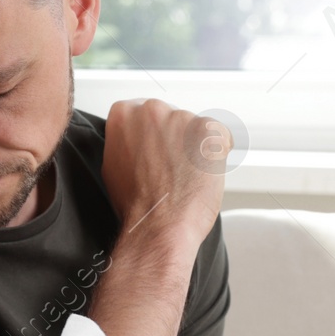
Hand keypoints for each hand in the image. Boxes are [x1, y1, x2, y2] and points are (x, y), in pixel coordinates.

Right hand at [100, 98, 228, 258]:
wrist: (157, 226)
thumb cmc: (137, 205)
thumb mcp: (113, 165)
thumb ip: (124, 142)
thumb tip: (135, 139)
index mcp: (124, 114)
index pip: (144, 114)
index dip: (153, 137)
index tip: (155, 153)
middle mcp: (151, 109)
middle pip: (171, 117)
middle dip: (174, 139)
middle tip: (171, 168)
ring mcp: (181, 118)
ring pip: (195, 128)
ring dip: (195, 148)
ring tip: (186, 176)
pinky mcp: (208, 130)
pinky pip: (221, 136)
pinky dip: (218, 154)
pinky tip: (204, 173)